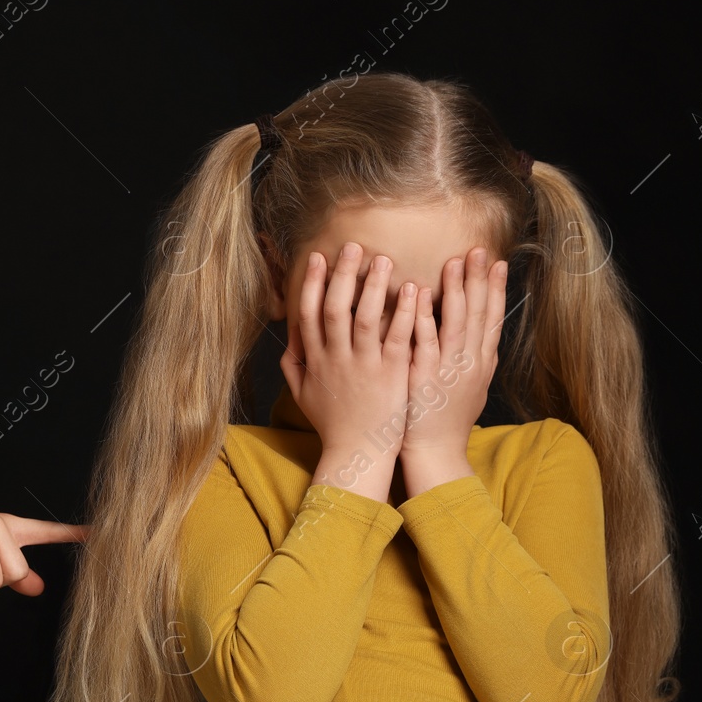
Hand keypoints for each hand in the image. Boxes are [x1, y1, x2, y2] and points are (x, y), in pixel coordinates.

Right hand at [281, 241, 419, 455]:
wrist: (357, 454)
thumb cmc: (333, 424)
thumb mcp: (303, 395)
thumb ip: (293, 365)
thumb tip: (289, 339)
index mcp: (315, 360)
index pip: (310, 314)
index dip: (315, 284)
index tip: (320, 258)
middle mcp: (336, 359)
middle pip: (335, 308)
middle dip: (342, 275)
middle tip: (353, 247)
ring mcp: (363, 366)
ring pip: (365, 318)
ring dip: (373, 286)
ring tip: (383, 260)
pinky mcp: (390, 375)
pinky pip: (397, 338)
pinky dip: (403, 313)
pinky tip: (412, 291)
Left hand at [399, 247, 504, 458]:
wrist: (434, 454)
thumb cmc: (444, 421)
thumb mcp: (468, 388)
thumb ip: (472, 359)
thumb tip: (478, 335)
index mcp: (481, 364)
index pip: (492, 319)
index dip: (496, 289)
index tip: (498, 262)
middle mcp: (470, 364)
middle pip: (479, 314)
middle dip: (479, 280)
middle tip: (479, 249)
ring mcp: (449, 371)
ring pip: (456, 324)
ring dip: (456, 291)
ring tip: (455, 261)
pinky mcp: (425, 380)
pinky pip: (425, 343)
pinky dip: (424, 317)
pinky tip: (421, 295)